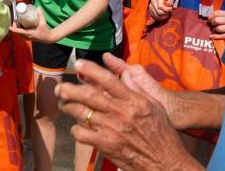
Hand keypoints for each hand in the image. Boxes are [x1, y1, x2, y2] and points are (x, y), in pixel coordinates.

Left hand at [9, 8, 55, 43]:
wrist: (48, 39)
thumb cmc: (46, 31)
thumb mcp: (43, 23)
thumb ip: (41, 15)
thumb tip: (38, 7)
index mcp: (29, 34)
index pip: (18, 32)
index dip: (13, 29)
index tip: (9, 26)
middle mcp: (27, 37)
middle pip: (17, 33)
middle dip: (14, 27)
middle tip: (14, 20)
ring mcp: (27, 38)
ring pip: (19, 34)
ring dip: (16, 29)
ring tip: (16, 22)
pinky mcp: (28, 38)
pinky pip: (21, 34)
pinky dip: (19, 30)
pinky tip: (21, 26)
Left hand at [56, 56, 201, 170]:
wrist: (165, 161)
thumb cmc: (161, 132)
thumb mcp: (153, 105)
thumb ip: (135, 90)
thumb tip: (121, 75)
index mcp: (134, 101)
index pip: (108, 80)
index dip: (90, 69)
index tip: (78, 64)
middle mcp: (122, 113)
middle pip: (89, 95)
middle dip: (70, 89)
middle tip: (60, 87)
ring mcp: (113, 130)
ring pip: (82, 113)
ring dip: (69, 107)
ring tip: (64, 104)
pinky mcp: (107, 145)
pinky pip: (83, 133)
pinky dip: (76, 129)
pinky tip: (77, 127)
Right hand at [148, 0, 174, 22]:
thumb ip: (170, 1)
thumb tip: (168, 5)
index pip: (160, 7)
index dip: (166, 10)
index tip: (171, 9)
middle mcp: (153, 2)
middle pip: (158, 12)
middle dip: (165, 14)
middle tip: (169, 12)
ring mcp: (150, 5)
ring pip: (155, 15)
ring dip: (162, 17)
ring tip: (167, 14)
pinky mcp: (150, 8)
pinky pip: (153, 15)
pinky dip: (159, 17)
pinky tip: (163, 16)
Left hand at [208, 10, 224, 39]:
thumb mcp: (223, 17)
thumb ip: (216, 16)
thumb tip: (207, 18)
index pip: (215, 13)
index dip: (210, 17)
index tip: (209, 20)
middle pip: (216, 20)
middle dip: (213, 23)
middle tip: (212, 25)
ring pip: (219, 28)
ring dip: (215, 30)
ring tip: (215, 30)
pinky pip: (222, 36)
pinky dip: (216, 36)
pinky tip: (212, 36)